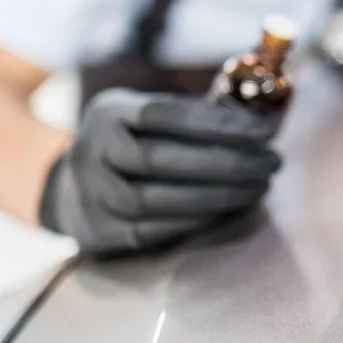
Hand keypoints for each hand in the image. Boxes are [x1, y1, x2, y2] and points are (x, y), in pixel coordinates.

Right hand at [40, 89, 281, 254]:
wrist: (70, 189)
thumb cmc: (134, 144)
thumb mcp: (148, 117)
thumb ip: (195, 114)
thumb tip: (263, 116)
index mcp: (110, 111)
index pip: (166, 113)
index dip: (218, 122)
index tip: (265, 131)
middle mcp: (92, 149)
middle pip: (160, 158)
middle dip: (225, 162)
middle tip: (272, 163)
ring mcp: (90, 193)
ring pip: (153, 200)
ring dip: (215, 196)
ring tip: (257, 188)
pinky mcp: (97, 231)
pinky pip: (150, 231)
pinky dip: (193, 221)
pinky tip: (227, 210)